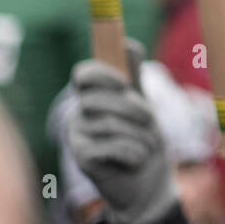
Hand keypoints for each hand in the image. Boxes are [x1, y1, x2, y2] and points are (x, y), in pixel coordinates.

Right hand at [66, 39, 178, 223]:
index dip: (103, 75)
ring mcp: (75, 136)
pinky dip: (133, 152)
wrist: (147, 180)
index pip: (83, 74)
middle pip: (100, 98)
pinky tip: (136, 160)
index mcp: (91, 95)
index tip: (125, 84)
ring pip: (110, 124)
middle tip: (149, 121)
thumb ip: (134, 75)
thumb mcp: (143, 102)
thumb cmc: (143, 137)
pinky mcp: (81, 158)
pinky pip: (111, 146)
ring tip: (145, 145)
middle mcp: (77, 113)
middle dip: (133, 109)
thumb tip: (127, 43)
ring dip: (139, 134)